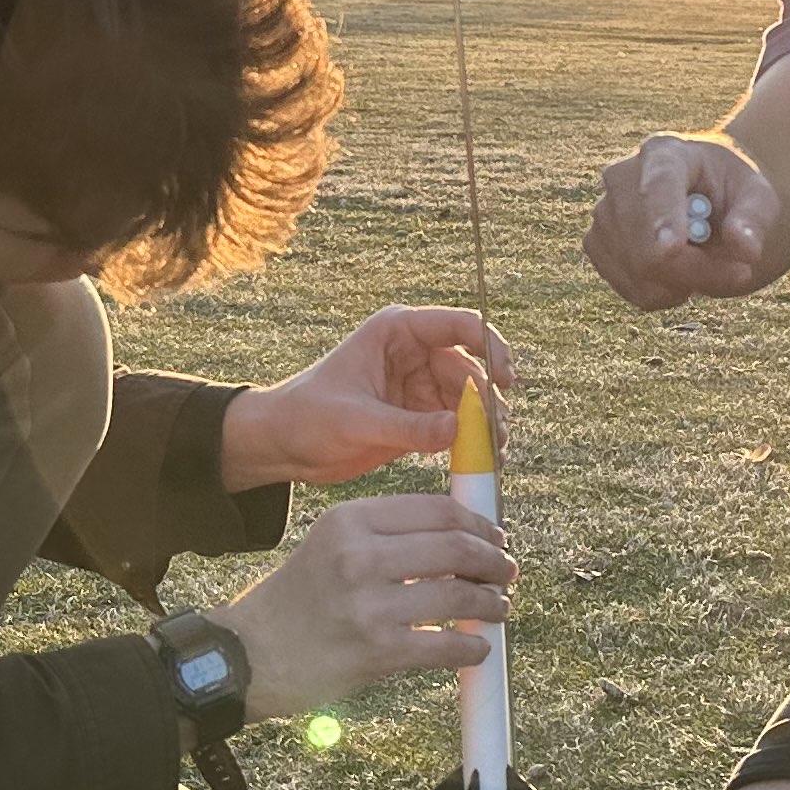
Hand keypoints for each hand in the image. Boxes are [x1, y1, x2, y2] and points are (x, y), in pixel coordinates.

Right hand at [210, 493, 514, 707]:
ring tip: (498, 608)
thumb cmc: (299, 599)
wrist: (249, 655)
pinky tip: (476, 648)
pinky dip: (472, 647)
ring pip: (460, 594)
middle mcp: (359, 556)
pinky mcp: (377, 651)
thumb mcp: (333, 544)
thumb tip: (463, 535)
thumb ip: (388, 534)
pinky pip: (447, 645)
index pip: (437, 510)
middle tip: (506, 572)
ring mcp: (369, 605)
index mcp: (351, 520)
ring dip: (491, 603)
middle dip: (494, 560)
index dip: (479, 523)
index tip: (494, 536)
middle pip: (456, 546)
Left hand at [217, 307, 513, 491]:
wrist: (282, 446)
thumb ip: (408, 427)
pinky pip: (457, 426)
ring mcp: (419, 386)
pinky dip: (472, 443)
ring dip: (486, 425)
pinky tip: (483, 463)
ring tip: (496, 454)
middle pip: (472, 368)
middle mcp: (415, 353)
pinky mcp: (419, 417)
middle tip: (498, 435)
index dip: (491, 346)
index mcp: (397, 332)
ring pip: (470, 400)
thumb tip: (458, 430)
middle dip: (489, 401)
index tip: (507, 379)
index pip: (460, 325)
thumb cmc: (306, 417)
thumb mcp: (356, 421)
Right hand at [584, 132, 783, 308]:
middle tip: (741, 272)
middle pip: (649, 245)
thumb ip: (754, 219)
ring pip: (641, 273)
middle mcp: (622, 177)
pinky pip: (633, 290)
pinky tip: (678, 270)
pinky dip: (664, 293)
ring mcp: (604, 213)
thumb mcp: (758, 196)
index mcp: (665, 153)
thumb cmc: (733, 193)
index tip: (671, 249)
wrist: (707, 200)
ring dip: (685, 283)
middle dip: (698, 270)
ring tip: (704, 258)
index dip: (662, 219)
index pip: (658, 186)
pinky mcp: (596, 245)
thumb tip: (746, 249)